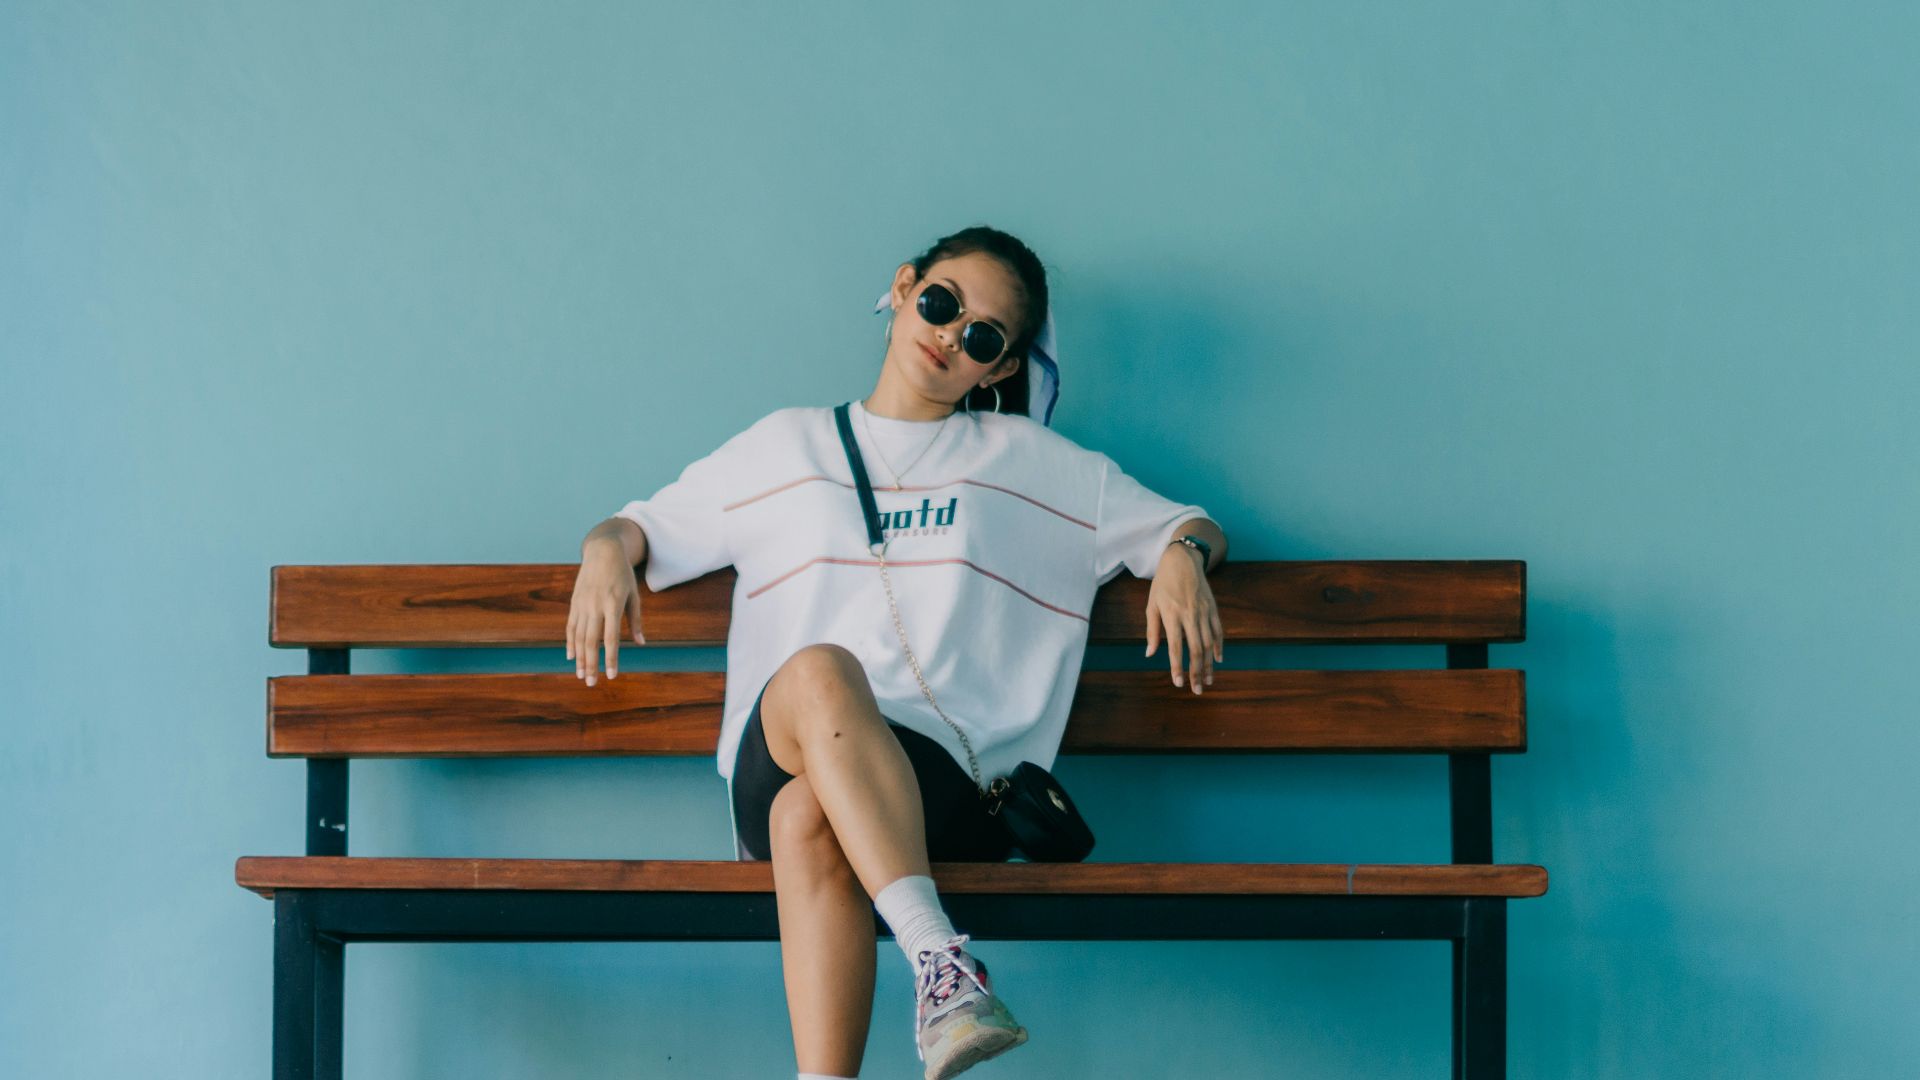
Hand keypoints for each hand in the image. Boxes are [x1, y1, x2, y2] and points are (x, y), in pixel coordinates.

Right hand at [567, 541, 644, 685]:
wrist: (602, 551)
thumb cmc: (623, 575)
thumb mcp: (634, 595)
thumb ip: (635, 620)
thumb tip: (640, 643)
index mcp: (613, 605)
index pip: (611, 639)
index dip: (611, 658)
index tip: (611, 675)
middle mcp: (595, 606)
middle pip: (591, 641)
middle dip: (591, 664)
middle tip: (591, 683)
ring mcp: (582, 604)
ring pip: (578, 636)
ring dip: (579, 658)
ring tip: (581, 675)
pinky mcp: (574, 602)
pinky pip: (571, 626)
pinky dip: (570, 642)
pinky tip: (571, 656)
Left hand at [1144, 543, 1222, 694]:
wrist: (1183, 560)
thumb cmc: (1163, 584)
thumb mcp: (1152, 605)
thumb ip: (1152, 631)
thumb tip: (1151, 654)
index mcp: (1172, 615)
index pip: (1176, 647)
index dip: (1177, 667)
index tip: (1178, 683)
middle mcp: (1190, 615)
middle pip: (1196, 650)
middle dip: (1196, 672)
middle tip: (1198, 690)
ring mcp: (1204, 612)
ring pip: (1209, 643)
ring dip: (1209, 664)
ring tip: (1208, 680)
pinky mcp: (1213, 608)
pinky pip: (1218, 631)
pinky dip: (1219, 646)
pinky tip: (1218, 660)